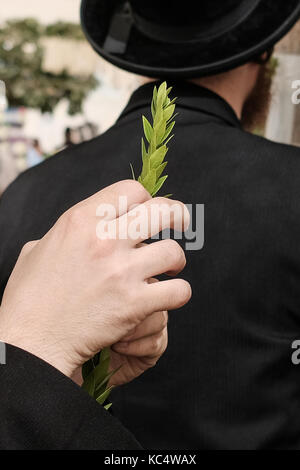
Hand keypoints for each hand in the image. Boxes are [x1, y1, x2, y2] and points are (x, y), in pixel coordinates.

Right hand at [0, 180, 190, 378]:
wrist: (32, 342)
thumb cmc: (29, 298)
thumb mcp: (37, 250)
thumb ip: (65, 234)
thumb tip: (79, 232)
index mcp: (81, 220)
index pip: (131, 190)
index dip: (145, 200)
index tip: (147, 212)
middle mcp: (104, 240)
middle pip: (162, 211)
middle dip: (176, 215)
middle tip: (180, 224)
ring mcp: (122, 272)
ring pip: (174, 251)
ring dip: (176, 260)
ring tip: (170, 269)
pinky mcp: (134, 304)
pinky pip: (178, 290)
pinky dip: (178, 293)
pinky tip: (168, 296)